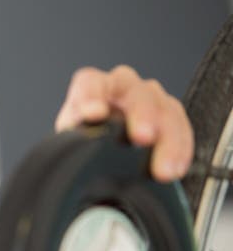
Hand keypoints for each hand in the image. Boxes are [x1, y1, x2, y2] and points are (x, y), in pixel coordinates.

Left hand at [54, 65, 193, 181]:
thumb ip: (70, 143)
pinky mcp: (169, 115)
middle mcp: (122, 87)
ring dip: (167, 138)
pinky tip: (175, 168)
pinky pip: (181, 127)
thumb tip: (68, 161)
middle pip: (135, 91)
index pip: (90, 82)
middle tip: (142, 137)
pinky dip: (180, 150)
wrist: (101, 152)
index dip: (92, 95)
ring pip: (164, 107)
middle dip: (141, 114)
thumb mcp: (69, 142)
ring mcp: (149, 98)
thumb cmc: (83, 141)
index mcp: (92, 88)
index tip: (94, 114)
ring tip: (163, 168)